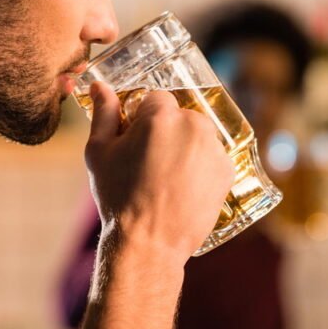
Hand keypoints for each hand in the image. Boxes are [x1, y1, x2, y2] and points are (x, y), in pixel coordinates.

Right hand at [80, 81, 234, 328]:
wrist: (149, 243)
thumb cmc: (118, 196)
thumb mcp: (100, 152)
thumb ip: (104, 113)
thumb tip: (99, 85)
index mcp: (160, 115)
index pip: (155, 98)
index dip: (142, 117)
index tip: (135, 136)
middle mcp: (193, 125)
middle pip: (180, 114)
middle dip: (167, 130)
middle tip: (149, 160)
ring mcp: (214, 148)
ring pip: (198, 135)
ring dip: (186, 146)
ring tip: (167, 177)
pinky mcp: (228, 170)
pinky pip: (212, 157)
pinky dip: (201, 166)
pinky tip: (183, 187)